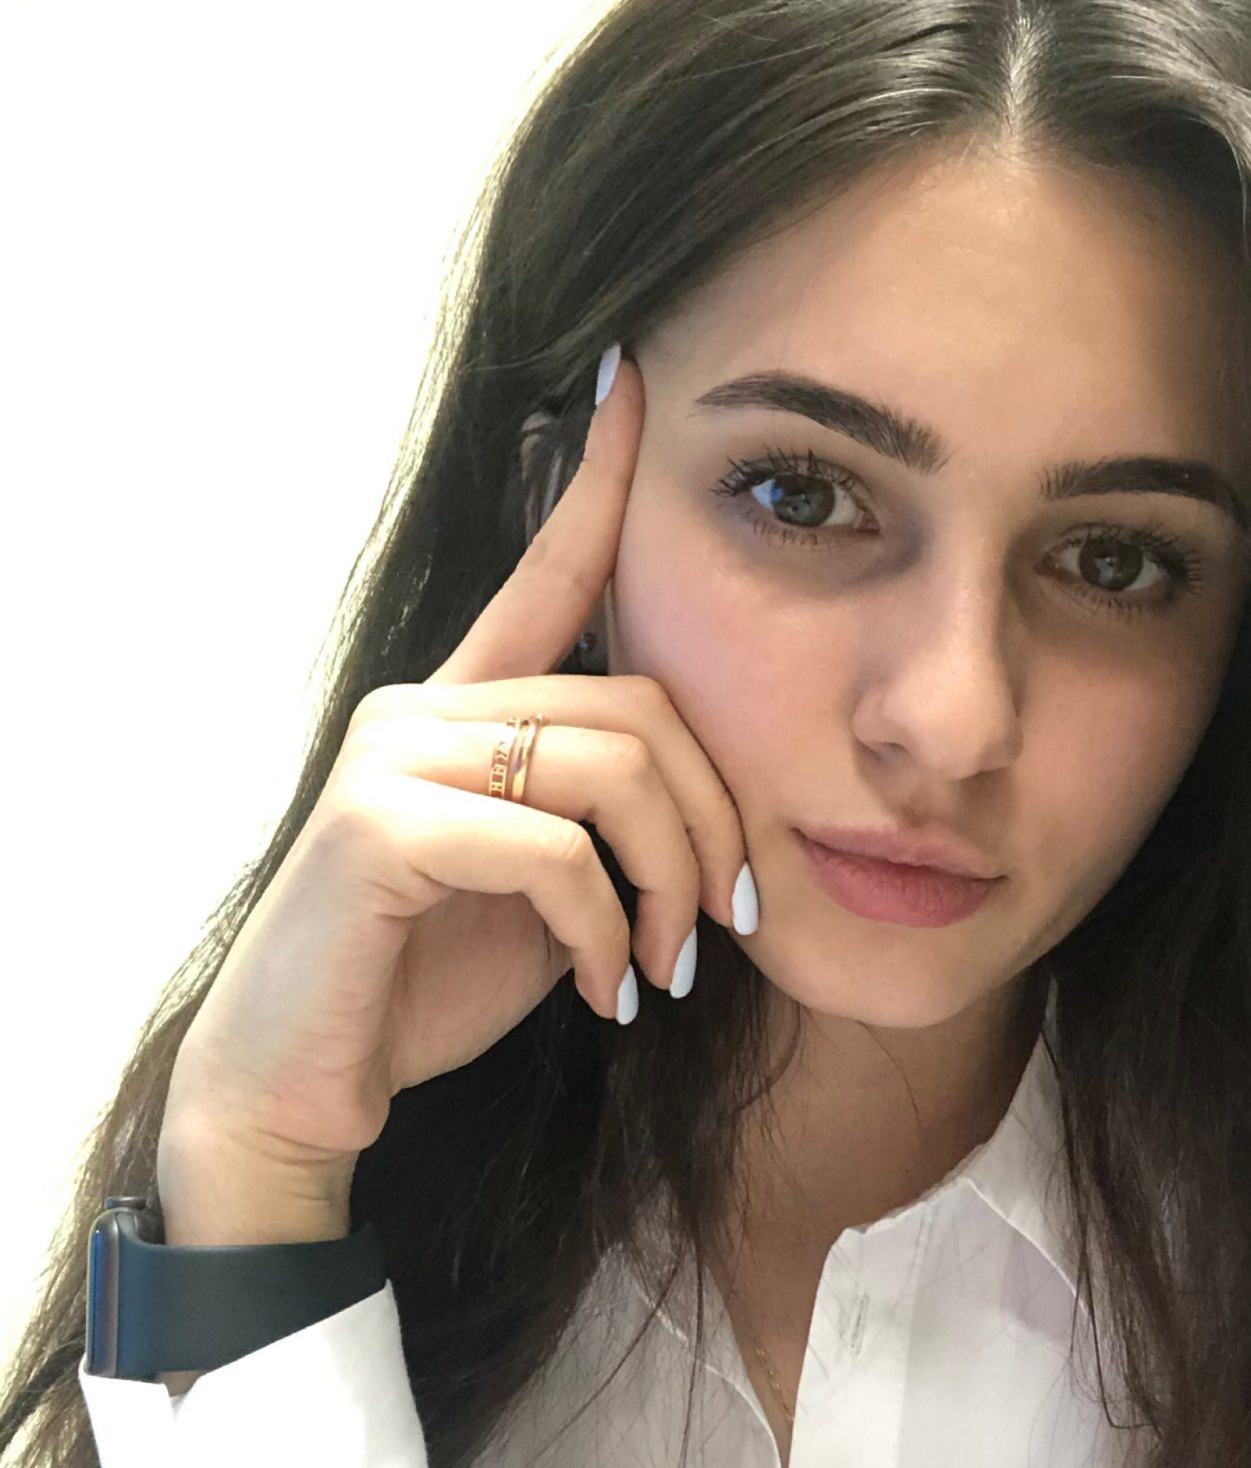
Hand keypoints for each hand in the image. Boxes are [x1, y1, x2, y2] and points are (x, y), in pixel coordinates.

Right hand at [159, 351, 749, 1187]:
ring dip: (670, 883)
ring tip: (665, 968)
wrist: (306, 1084)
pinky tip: (607, 995)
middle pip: (643, 706)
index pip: (549, 575)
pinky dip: (606, 931)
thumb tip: (710, 831)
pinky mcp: (378, 824)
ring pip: (613, 767)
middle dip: (715, 823)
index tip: (638, 383)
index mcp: (465, 710)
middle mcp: (424, 707)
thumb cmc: (424, 986)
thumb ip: (601, 828)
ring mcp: (394, 756)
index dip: (600, 482)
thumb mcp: (543, 898)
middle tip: (726, 922)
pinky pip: (552, 848)